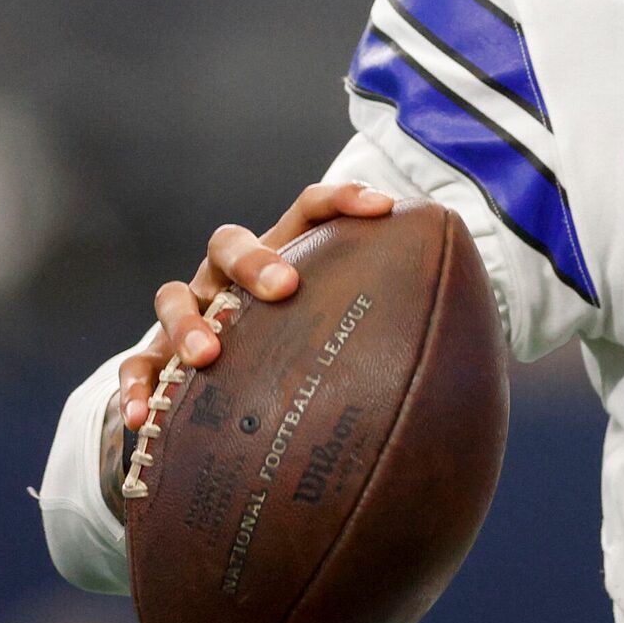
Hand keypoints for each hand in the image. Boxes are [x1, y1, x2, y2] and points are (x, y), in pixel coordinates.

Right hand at [102, 181, 395, 514]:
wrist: (232, 401)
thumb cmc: (311, 361)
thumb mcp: (353, 344)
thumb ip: (401, 341)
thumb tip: (488, 373)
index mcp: (285, 257)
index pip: (311, 210)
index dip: (344, 201)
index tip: (384, 209)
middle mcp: (230, 279)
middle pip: (230, 242)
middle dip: (256, 261)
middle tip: (284, 289)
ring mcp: (188, 316)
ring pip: (172, 297)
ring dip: (188, 323)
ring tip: (208, 359)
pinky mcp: (155, 363)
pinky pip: (136, 368)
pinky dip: (135, 389)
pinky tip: (141, 422)